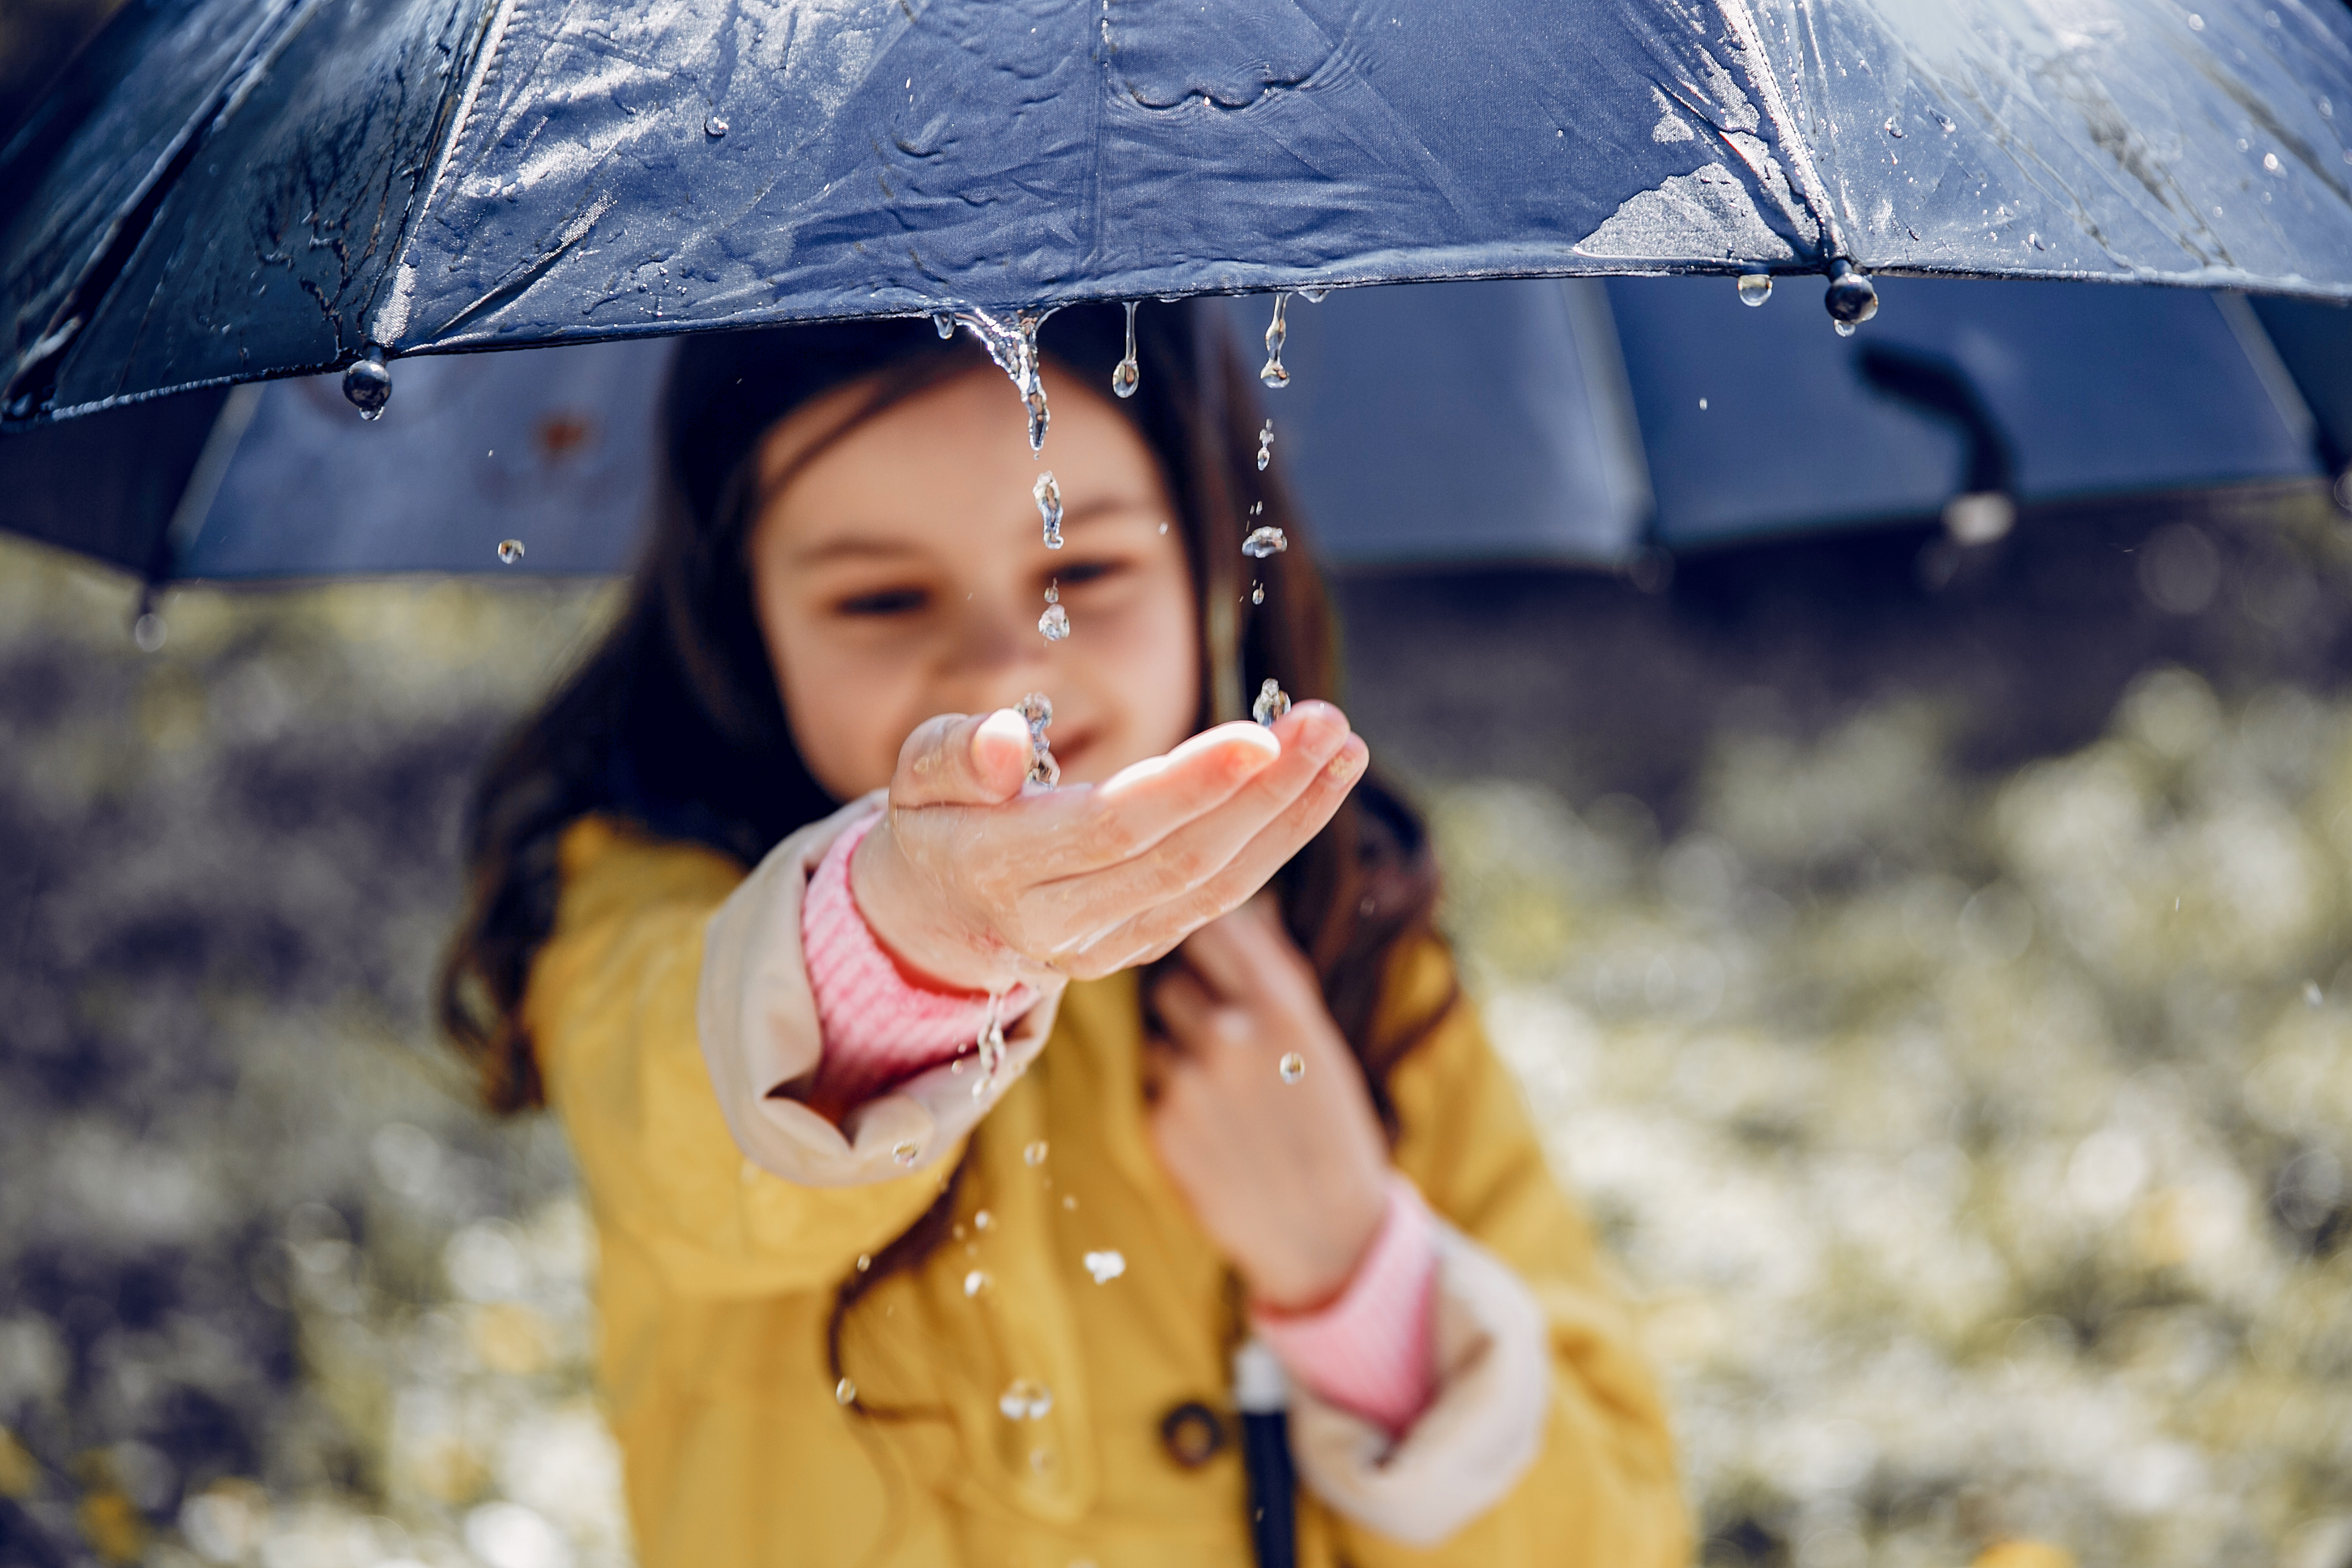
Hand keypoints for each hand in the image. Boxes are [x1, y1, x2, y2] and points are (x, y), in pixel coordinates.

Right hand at [851, 702, 1367, 991]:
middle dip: (1266, 792)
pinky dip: (1278, 841)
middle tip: (1328, 721)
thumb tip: (1003, 741)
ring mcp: (1106, 946)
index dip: (1190, 785)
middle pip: (1181, 859)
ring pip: (1216, 885)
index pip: (1110, 827)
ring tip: (1344, 746)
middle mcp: (1057, 923)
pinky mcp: (1142, 947)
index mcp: (997, 868)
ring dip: (1291, 816)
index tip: (1260, 736)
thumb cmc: (936, 817)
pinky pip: (1221, 897)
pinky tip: (1319, 784)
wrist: (936, 916)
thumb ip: (955, 754)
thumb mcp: (918, 775)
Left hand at [1144, 901, 1391, 1311]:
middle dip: (1190, 1005)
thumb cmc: (1331, 1131)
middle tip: (1222, 1041)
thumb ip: (1276, 977)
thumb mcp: (1320, 1045)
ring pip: (1158, 1035)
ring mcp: (1191, 1081)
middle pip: (1172, 981)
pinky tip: (1213, 1132)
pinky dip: (1175, 1101)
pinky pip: (1154, 1087)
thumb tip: (1245, 909)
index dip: (1203, 938)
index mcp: (1282, 1008)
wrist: (1326, 1235)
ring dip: (1179, 1054)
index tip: (1203, 947)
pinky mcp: (1161, 1125)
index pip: (1213, 929)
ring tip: (1224, 1097)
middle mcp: (1231, 1035)